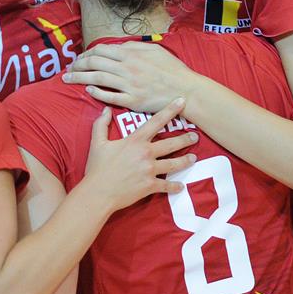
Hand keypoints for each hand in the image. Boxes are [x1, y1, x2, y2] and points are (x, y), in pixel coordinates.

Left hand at [63, 42, 194, 112]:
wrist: (186, 90)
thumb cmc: (172, 70)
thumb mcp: (155, 50)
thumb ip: (134, 47)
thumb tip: (118, 47)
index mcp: (132, 54)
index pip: (101, 51)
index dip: (86, 54)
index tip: (79, 59)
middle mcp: (128, 68)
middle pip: (94, 64)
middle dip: (77, 65)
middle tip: (68, 69)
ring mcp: (129, 85)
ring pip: (97, 79)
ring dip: (79, 78)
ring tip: (67, 79)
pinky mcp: (132, 101)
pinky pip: (109, 96)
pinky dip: (96, 93)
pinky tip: (87, 90)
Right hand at [80, 98, 197, 212]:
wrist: (98, 192)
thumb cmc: (97, 168)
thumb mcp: (97, 143)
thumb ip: (101, 125)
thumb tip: (105, 110)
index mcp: (135, 141)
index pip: (156, 121)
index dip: (170, 110)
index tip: (182, 101)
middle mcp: (146, 153)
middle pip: (171, 143)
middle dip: (185, 139)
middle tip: (195, 136)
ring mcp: (149, 170)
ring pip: (173, 164)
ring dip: (185, 161)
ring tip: (193, 158)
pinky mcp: (150, 185)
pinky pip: (166, 186)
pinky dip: (174, 187)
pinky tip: (181, 186)